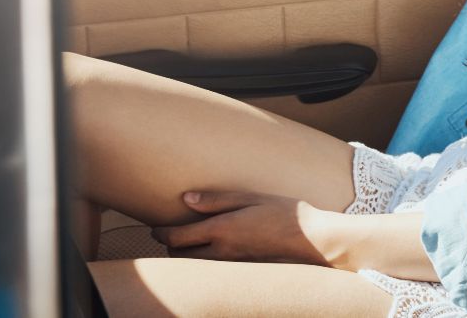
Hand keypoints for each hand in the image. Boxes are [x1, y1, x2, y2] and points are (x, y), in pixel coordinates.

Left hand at [150, 190, 348, 265]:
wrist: (311, 239)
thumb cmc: (283, 211)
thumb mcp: (250, 197)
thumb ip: (216, 200)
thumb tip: (186, 199)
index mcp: (221, 230)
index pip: (177, 238)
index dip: (161, 234)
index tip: (155, 228)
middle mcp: (222, 251)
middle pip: (180, 257)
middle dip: (170, 248)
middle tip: (167, 235)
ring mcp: (231, 263)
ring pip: (195, 266)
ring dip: (185, 257)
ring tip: (186, 243)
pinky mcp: (241, 269)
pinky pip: (212, 269)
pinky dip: (202, 262)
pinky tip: (210, 250)